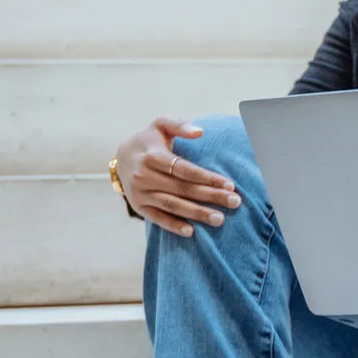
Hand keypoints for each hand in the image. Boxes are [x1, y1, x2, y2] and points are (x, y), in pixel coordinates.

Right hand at [115, 117, 242, 236]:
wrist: (121, 158)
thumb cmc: (149, 141)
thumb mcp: (160, 125)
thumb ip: (179, 125)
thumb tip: (200, 131)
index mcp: (153, 156)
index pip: (184, 169)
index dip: (207, 178)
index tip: (230, 185)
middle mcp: (144, 176)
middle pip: (183, 189)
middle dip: (211, 196)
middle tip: (235, 202)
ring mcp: (141, 193)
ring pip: (172, 205)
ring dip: (197, 213)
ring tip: (220, 219)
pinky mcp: (139, 207)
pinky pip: (157, 218)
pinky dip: (173, 226)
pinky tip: (191, 232)